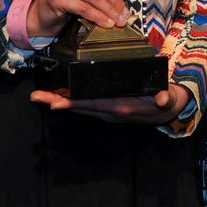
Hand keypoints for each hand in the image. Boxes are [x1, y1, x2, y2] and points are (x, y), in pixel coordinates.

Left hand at [29, 84, 191, 124]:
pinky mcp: (107, 107)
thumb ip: (166, 97)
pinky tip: (58, 96)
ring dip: (60, 101)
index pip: (94, 104)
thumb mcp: (169, 98)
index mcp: (122, 107)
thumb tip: (163, 98)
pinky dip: (70, 100)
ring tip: (40, 96)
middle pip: (80, 106)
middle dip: (58, 102)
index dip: (75, 103)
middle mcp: (110, 111)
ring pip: (80, 106)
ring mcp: (107, 110)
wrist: (169, 110)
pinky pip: (86, 104)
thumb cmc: (167, 99)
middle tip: (36, 97)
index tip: (57, 103)